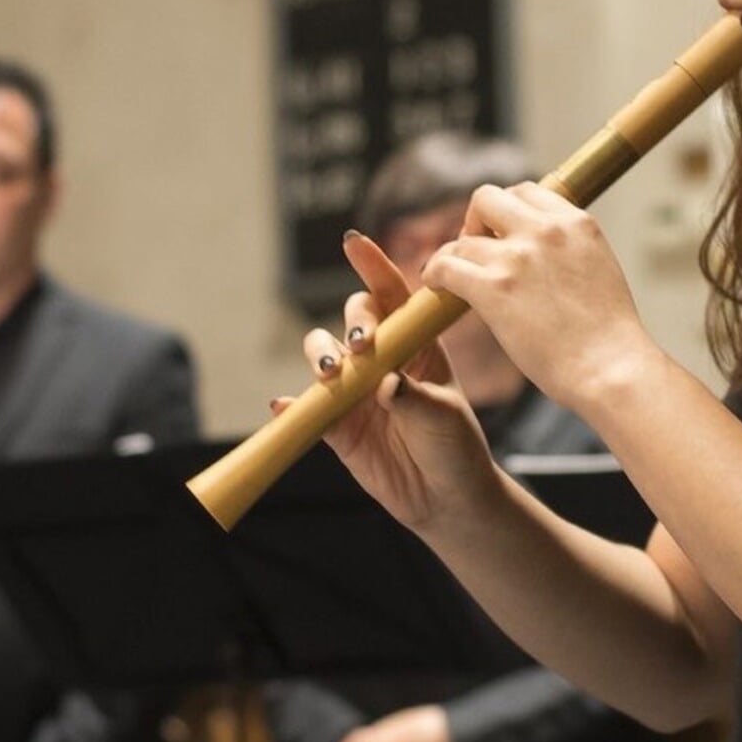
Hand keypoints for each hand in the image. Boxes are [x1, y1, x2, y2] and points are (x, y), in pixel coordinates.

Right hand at [281, 232, 502, 529]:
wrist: (446, 499)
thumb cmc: (457, 447)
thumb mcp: (444, 418)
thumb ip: (414, 398)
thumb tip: (384, 384)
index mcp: (417, 345)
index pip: (392, 295)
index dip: (372, 266)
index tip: (353, 243)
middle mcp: (382, 359)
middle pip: (354, 318)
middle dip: (352, 323)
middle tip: (362, 347)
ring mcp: (356, 390)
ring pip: (323, 354)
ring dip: (320, 355)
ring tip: (330, 373)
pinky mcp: (336, 426)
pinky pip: (307, 409)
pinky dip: (292, 407)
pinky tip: (285, 406)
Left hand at [423, 182, 657, 412]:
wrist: (611, 367)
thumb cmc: (608, 334)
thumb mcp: (597, 268)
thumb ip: (567, 248)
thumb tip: (537, 254)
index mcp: (577, 222)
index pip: (527, 191)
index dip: (506, 211)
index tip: (500, 234)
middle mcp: (546, 230)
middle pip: (487, 199)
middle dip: (476, 222)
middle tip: (477, 250)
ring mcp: (518, 257)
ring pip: (462, 240)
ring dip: (454, 257)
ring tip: (453, 275)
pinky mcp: (494, 288)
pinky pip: (446, 265)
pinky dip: (435, 273)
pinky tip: (436, 284)